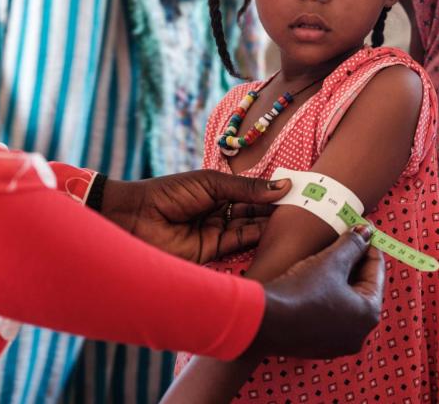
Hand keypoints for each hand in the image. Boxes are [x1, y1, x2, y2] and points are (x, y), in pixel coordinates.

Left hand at [100, 170, 290, 263]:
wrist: (134, 219)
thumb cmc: (168, 193)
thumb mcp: (211, 184)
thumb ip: (247, 189)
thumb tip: (283, 186)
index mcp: (217, 191)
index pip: (252, 193)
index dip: (273, 192)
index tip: (299, 189)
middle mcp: (219, 213)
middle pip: (254, 213)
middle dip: (276, 210)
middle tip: (304, 208)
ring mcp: (216, 234)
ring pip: (250, 231)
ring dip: (270, 226)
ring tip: (296, 220)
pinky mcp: (211, 255)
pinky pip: (239, 247)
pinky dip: (256, 242)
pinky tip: (275, 235)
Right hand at [246, 225, 384, 358]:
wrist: (264, 321)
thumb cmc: (302, 290)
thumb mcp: (330, 261)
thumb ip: (353, 244)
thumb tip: (367, 231)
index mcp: (368, 314)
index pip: (377, 272)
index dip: (368, 246)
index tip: (363, 229)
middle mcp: (358, 334)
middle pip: (362, 288)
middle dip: (354, 262)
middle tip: (346, 238)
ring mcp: (337, 343)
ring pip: (345, 302)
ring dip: (340, 278)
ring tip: (329, 255)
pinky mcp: (317, 346)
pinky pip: (329, 315)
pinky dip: (327, 296)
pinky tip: (315, 280)